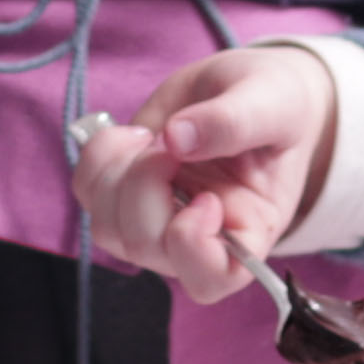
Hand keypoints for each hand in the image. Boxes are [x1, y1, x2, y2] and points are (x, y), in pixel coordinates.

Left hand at [74, 42, 338, 297]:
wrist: (247, 85)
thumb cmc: (275, 102)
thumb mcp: (273, 102)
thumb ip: (235, 121)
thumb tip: (178, 139)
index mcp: (250, 227)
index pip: (212, 278)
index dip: (191, 246)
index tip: (204, 197)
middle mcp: (200, 235)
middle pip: (147, 248)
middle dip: (145, 188)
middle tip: (169, 146)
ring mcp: (158, 218)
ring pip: (108, 228)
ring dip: (116, 174)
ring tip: (150, 138)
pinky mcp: (125, 193)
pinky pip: (88, 192)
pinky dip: (98, 157)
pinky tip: (132, 135)